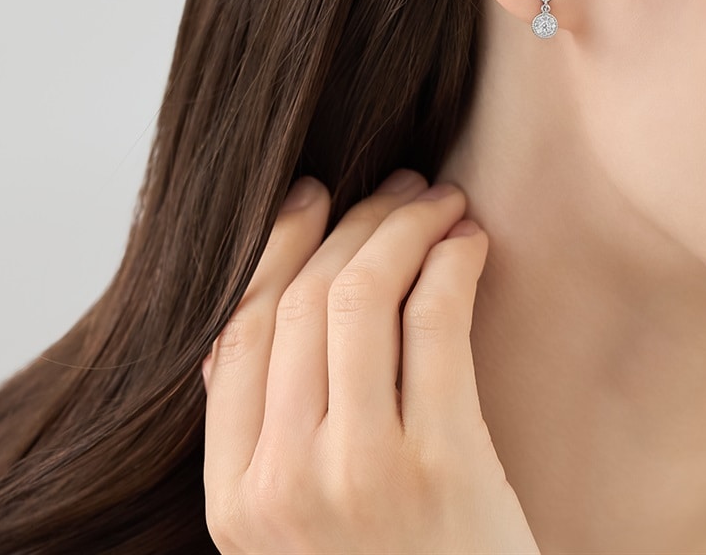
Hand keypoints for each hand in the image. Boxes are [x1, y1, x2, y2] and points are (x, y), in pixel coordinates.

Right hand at [201, 169, 539, 554]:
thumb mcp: (292, 530)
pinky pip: (435, 322)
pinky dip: (452, 262)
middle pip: (302, 300)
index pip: (238, 330)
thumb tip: (242, 324)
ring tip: (437, 200)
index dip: (276, 245)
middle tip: (396, 185)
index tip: (310, 195)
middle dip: (354, 221)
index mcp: (236, 496)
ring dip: (403, 227)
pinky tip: (469, 242)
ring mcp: (361, 473)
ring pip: (362, 295)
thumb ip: (256, 437)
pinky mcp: (442, 466)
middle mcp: (285, 481)